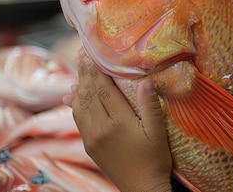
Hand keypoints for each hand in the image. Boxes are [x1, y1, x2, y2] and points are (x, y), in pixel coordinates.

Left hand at [62, 48, 172, 191]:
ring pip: (80, 106)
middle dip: (85, 73)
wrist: (141, 189)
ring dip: (79, 86)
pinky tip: (74, 96)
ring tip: (79, 71)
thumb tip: (147, 81)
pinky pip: (78, 119)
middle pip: (88, 94)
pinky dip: (76, 104)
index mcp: (117, 122)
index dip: (96, 70)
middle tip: (82, 54)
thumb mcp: (158, 132)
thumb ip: (151, 106)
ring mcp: (91, 138)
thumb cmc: (154, 160)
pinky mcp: (89, 145)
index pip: (103, 89)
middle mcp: (100, 128)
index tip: (91, 53)